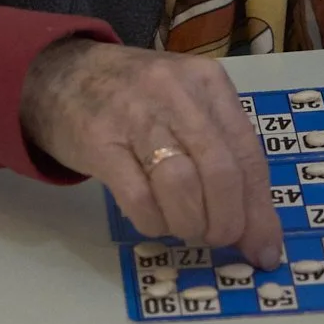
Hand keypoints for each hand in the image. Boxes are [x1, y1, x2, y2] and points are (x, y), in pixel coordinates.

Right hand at [20, 38, 283, 263]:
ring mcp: (134, 114)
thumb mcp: (187, 109)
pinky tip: (153, 220)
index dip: (259, 211)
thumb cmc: (136, 98)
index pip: (248, 154)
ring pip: (182, 186)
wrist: (60, 74)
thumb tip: (261, 236)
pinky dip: (153, 222)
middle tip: (216, 238)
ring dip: (190, 224)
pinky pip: (138, 198)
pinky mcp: (99, 141)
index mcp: (208, 82)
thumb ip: (225, 159)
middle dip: (226, 222)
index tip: (263, 250)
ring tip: (184, 228)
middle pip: (220, 172)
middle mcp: (175, 92)